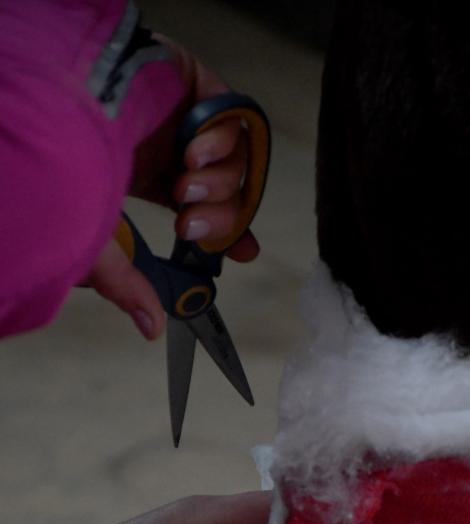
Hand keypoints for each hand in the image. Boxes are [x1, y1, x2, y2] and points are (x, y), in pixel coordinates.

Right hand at [86, 38, 258, 340]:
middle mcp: (168, 142)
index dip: (229, 229)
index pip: (204, 204)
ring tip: (186, 190)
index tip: (246, 253)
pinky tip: (192, 154)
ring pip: (235, 157)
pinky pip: (233, 114)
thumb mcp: (92, 242)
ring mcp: (182, 111)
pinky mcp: (192, 81)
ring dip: (220, 184)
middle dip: (221, 217)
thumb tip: (150, 327)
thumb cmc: (61, 170)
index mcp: (146, 173)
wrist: (56, 113)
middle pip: (228, 187)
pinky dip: (222, 142)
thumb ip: (125, 284)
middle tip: (192, 227)